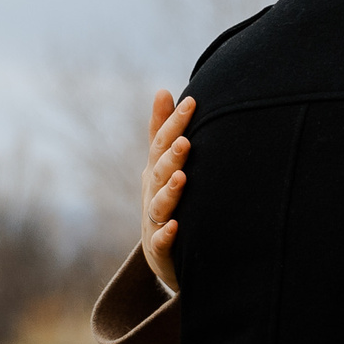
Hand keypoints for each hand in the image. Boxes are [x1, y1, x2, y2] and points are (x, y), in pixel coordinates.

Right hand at [140, 90, 193, 291]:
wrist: (160, 253)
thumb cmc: (165, 200)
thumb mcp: (161, 165)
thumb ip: (162, 130)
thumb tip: (164, 90)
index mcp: (154, 171)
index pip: (162, 143)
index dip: (173, 123)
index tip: (191, 101)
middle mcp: (152, 193)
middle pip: (160, 171)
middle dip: (171, 156)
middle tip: (185, 141)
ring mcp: (154, 221)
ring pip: (160, 205)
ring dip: (170, 192)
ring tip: (181, 178)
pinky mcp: (159, 249)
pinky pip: (161, 242)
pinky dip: (166, 235)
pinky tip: (176, 226)